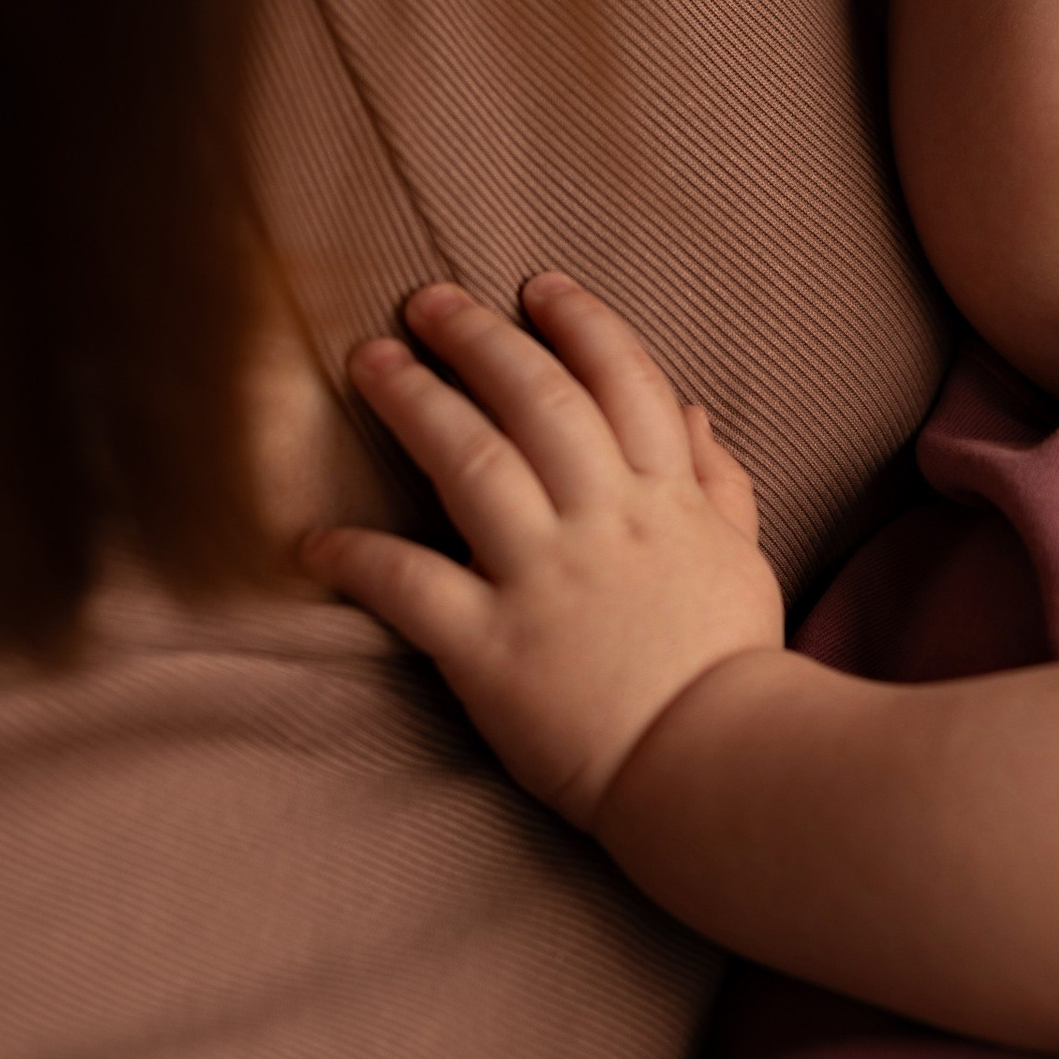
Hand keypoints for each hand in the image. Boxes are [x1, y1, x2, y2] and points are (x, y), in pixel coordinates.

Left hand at [304, 274, 783, 825]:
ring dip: (417, 403)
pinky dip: (358, 560)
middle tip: (426, 301)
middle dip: (478, 339)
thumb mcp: (744, 559)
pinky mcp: (493, 648)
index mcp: (668, 501)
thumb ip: (718, 483)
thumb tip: (693, 412)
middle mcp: (606, 524)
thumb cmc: (729, 669)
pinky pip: (412, 588)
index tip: (535, 288)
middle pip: (537, 401)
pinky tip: (314, 542)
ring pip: (473, 464)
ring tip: (372, 361)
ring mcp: (547, 581)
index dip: (579, 323)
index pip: (624, 382)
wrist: (722, 770)